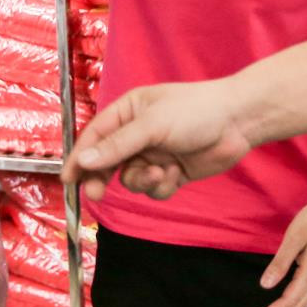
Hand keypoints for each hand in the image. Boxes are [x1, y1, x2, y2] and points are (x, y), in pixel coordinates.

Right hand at [61, 81, 255, 203]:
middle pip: (108, 163)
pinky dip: (163, 185)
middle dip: (103, 178)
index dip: (79, 158)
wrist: (238, 122)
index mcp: (128, 112)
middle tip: (97, 194)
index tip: (68, 179)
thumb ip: (117, 145)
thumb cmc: (195, 111)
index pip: (95, 137)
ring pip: (131, 179)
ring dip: (143, 180)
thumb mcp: (152, 126)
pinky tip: (178, 173)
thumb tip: (83, 160)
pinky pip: (154, 189)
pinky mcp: (172, 171)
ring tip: (161, 172)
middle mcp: (138, 133)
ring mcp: (155, 154)